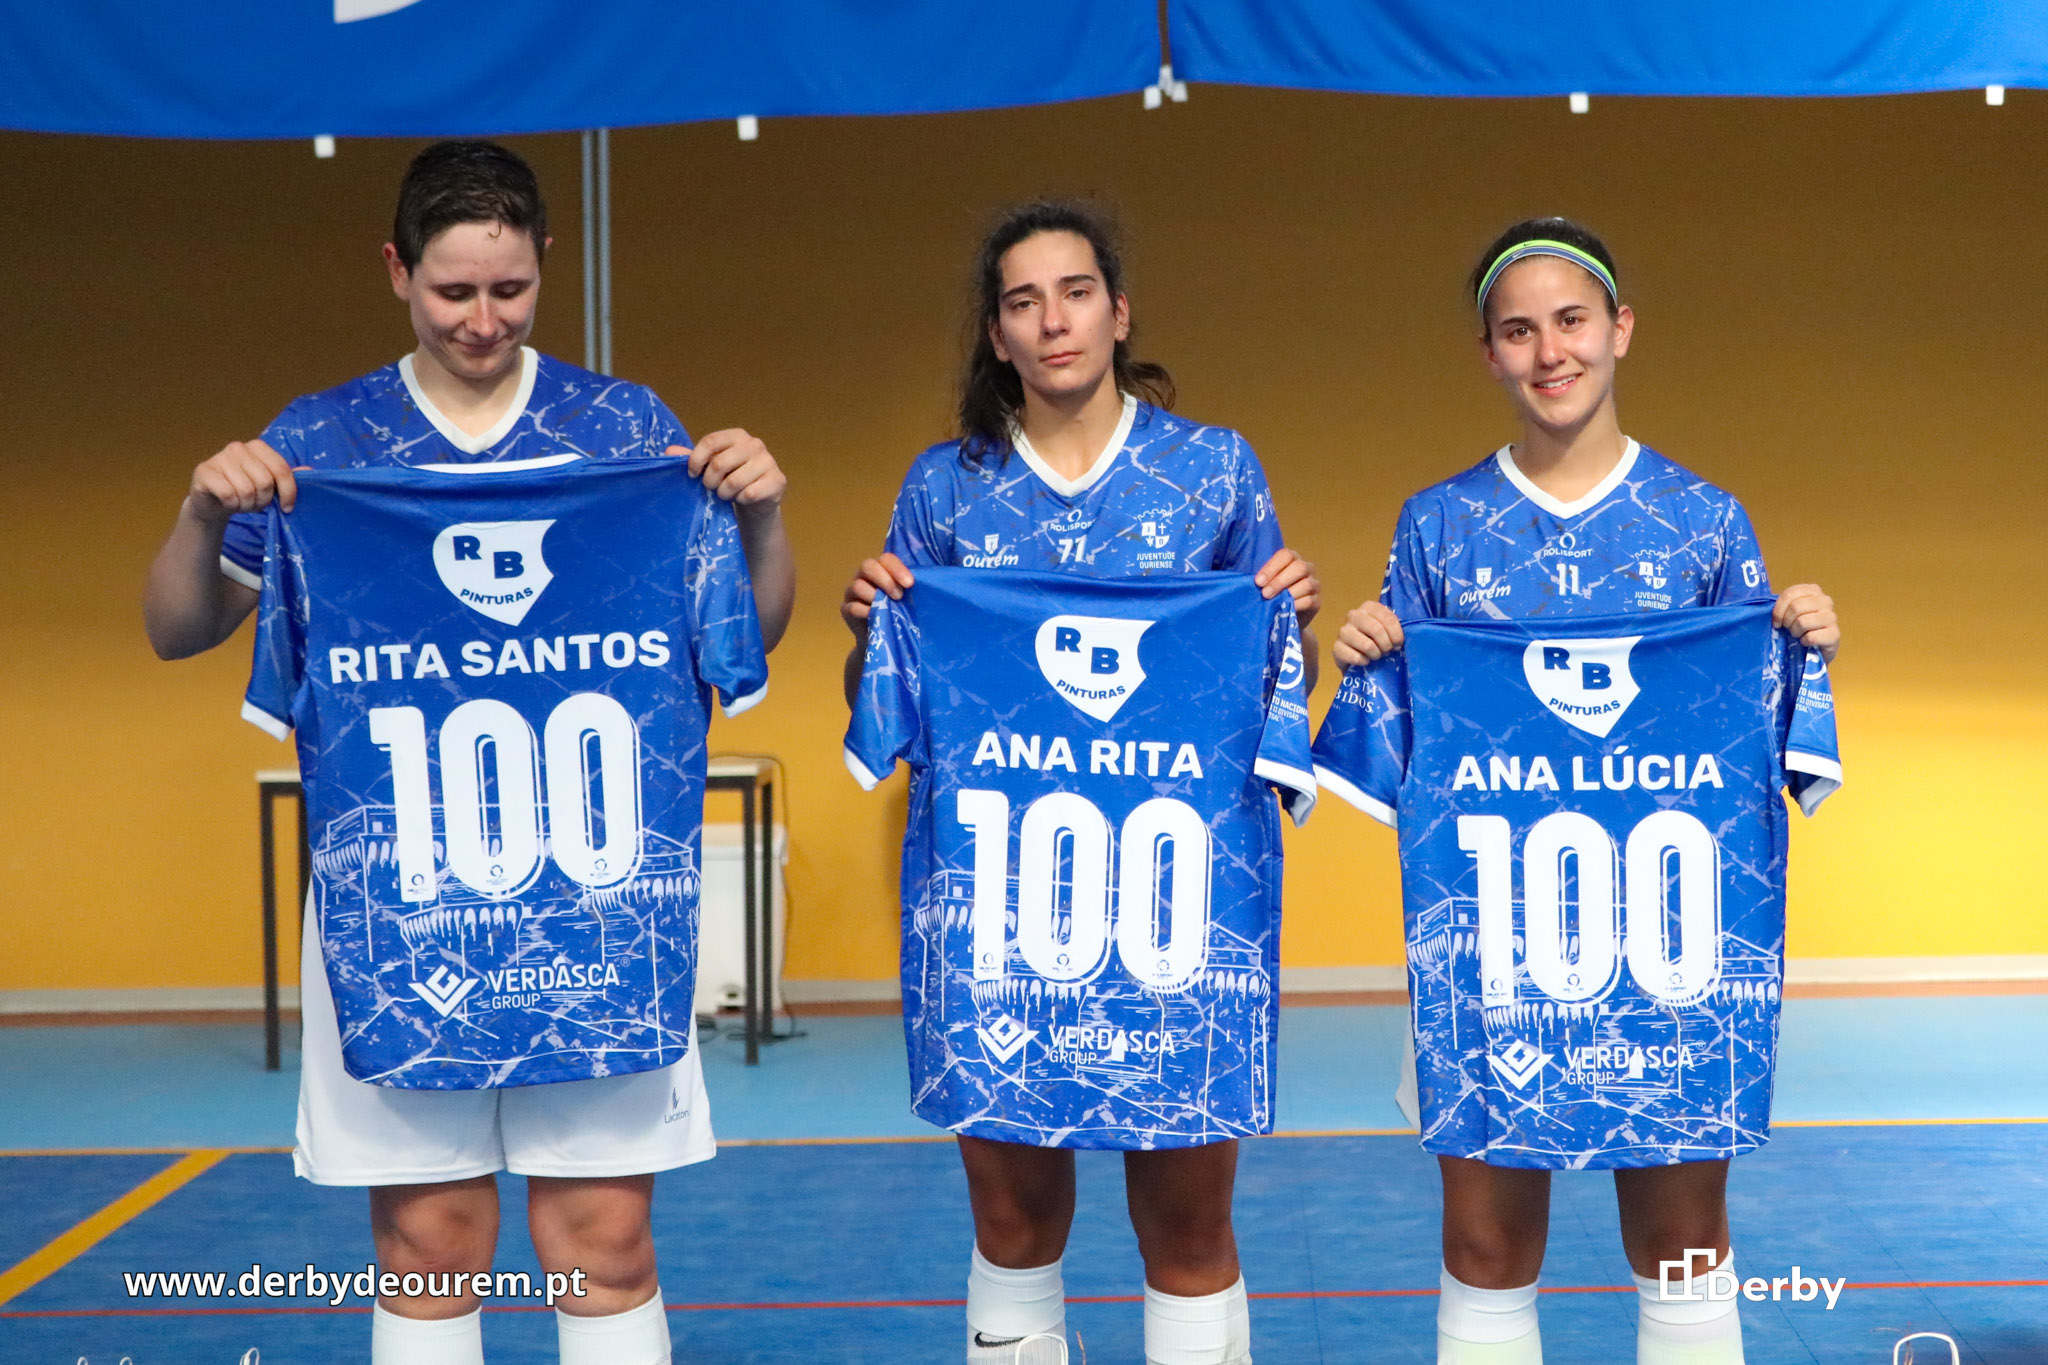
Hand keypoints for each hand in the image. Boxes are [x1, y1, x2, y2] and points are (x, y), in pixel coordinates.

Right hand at [187, 440, 295, 523]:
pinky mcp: (204, 471)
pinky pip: (228, 494)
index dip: (288, 492)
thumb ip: (287, 477)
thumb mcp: (269, 485)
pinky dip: (231, 505)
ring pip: (246, 491)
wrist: (212, 501)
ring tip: (241, 503)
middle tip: (255, 503)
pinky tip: (228, 502)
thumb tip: (310, 470)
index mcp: (258, 447)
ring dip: (246, 505)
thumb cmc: (244, 491)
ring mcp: (219, 458)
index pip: (282, 469)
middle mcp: (238, 448)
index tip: (287, 508)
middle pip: (264, 482)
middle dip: (263, 501)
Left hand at [668, 428, 785, 516]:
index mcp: (737, 436)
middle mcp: (755, 444)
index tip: (691, 475)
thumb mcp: (709, 467)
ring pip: (734, 481)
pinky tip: (742, 499)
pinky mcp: (778, 480)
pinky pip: (750, 493)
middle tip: (711, 489)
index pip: (710, 442)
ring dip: (724, 494)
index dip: (696, 460)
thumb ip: (692, 458)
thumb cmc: (730, 479)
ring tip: (726, 495)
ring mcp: (769, 462)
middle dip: (709, 482)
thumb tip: (669, 452)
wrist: (757, 500)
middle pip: (719, 463)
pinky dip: (741, 500)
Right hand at [841, 553, 914, 635]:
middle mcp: (863, 576)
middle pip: (867, 566)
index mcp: (880, 568)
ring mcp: (852, 591)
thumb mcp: (905, 597)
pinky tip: (876, 617)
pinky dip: (866, 612)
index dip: (897, 569)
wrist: (881, 635)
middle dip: (885, 580)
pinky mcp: (846, 608)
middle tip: (899, 596)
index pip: (886, 559)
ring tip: (887, 608)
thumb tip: (926, 584)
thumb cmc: (896, 611)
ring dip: (875, 597)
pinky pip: (853, 607)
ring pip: (858, 586)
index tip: (910, 583)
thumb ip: (908, 588)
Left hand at [1255, 548, 1319, 626]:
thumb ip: (1260, 578)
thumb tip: (1244, 579)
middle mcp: (1306, 568)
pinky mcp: (1317, 601)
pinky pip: (1309, 600)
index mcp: (1292, 559)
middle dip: (1279, 581)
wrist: (1283, 617)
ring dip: (1288, 593)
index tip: (1258, 582)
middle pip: (1298, 567)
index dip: (1272, 567)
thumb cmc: (1270, 595)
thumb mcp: (1264, 583)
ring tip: (1274, 602)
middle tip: (1265, 593)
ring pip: (1306, 584)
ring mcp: (1314, 584)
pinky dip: (1296, 605)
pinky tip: (1285, 609)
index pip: (1286, 555)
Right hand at [1332, 600, 1404, 667]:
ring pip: (1367, 645)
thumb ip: (1394, 629)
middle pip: (1376, 630)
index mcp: (1369, 607)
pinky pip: (1355, 657)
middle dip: (1386, 645)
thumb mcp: (1388, 630)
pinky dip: (1364, 662)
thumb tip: (1398, 641)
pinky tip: (1365, 661)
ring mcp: (1343, 631)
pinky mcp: (1336, 648)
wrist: (1357, 656)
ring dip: (1376, 654)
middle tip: (1387, 651)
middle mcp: (1354, 615)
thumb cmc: (1376, 641)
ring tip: (1376, 656)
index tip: (1398, 644)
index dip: (1396, 634)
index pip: (1387, 618)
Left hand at [1774, 583, 1839, 663]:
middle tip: (1788, 629)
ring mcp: (1832, 617)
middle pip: (1796, 607)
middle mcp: (1825, 601)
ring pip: (1803, 621)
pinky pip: (1811, 637)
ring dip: (1795, 632)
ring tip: (1798, 635)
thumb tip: (1767, 608)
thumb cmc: (1799, 628)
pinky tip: (1806, 642)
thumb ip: (1782, 606)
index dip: (1778, 610)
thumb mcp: (1790, 613)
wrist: (1815, 649)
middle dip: (1787, 622)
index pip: (1790, 594)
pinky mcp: (1835, 634)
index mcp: (1813, 591)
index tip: (1776, 622)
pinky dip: (1803, 642)